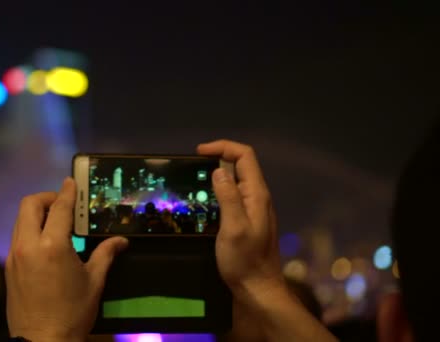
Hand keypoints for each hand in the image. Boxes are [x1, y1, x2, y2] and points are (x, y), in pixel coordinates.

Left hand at [6, 178, 127, 341]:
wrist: (43, 341)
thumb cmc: (72, 313)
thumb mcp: (94, 281)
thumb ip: (106, 255)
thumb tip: (121, 241)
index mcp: (52, 246)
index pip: (58, 208)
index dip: (67, 192)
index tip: (71, 182)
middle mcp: (28, 245)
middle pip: (29, 205)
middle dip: (46, 198)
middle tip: (63, 204)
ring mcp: (14, 256)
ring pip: (20, 221)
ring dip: (36, 214)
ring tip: (55, 223)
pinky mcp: (8, 268)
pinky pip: (17, 238)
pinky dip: (29, 230)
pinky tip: (45, 244)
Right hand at [197, 140, 282, 293]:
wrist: (258, 288)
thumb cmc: (244, 260)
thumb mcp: (233, 228)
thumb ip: (228, 197)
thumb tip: (218, 170)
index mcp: (257, 194)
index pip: (245, 156)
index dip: (223, 147)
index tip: (199, 152)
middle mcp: (258, 197)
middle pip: (242, 164)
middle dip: (219, 156)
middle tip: (193, 166)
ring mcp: (254, 208)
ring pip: (237, 180)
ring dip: (218, 173)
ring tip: (195, 180)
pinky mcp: (247, 219)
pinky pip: (234, 194)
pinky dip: (219, 189)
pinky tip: (205, 200)